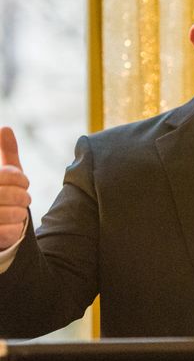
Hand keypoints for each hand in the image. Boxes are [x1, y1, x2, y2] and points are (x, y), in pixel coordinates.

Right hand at [0, 127, 29, 249]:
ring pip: (14, 214)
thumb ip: (6, 153)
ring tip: (15, 214)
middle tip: (24, 200)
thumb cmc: (0, 197)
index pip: (8, 175)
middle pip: (13, 195)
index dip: (21, 179)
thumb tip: (5, 128)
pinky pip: (11, 231)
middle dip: (23, 197)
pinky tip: (9, 227)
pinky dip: (16, 229)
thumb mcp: (3, 174)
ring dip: (20, 214)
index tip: (23, 183)